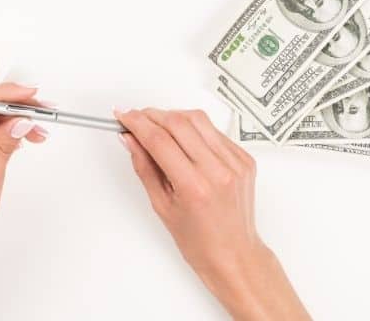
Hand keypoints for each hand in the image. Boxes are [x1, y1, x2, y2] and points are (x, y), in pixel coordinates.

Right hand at [116, 108, 309, 320]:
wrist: (234, 254)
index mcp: (195, 187)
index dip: (137, 123)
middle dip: (152, 115)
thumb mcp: (162, 205)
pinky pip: (215, 131)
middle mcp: (218, 171)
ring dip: (173, 116)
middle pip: (179, 122)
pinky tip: (185, 140)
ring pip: (198, 119)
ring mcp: (235, 163)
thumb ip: (145, 167)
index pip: (159, 140)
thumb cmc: (200, 240)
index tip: (124, 116)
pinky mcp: (245, 158)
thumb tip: (131, 140)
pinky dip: (195, 129)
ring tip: (159, 127)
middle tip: (137, 117)